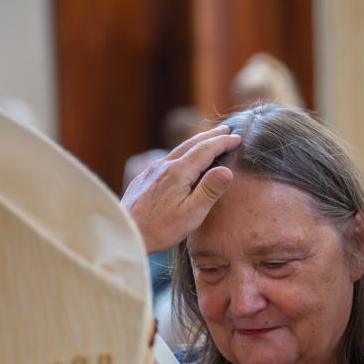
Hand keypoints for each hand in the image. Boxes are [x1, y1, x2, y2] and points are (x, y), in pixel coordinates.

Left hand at [121, 124, 242, 252]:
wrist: (125, 233)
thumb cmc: (160, 229)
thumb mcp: (191, 214)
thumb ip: (209, 190)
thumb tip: (227, 170)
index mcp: (178, 172)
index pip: (205, 150)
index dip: (222, 142)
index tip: (238, 138)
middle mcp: (163, 166)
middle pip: (191, 144)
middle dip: (210, 136)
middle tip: (226, 130)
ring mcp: (151, 171)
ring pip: (177, 150)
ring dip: (196, 143)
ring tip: (207, 141)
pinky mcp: (143, 179)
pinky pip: (167, 159)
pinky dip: (182, 153)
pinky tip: (182, 161)